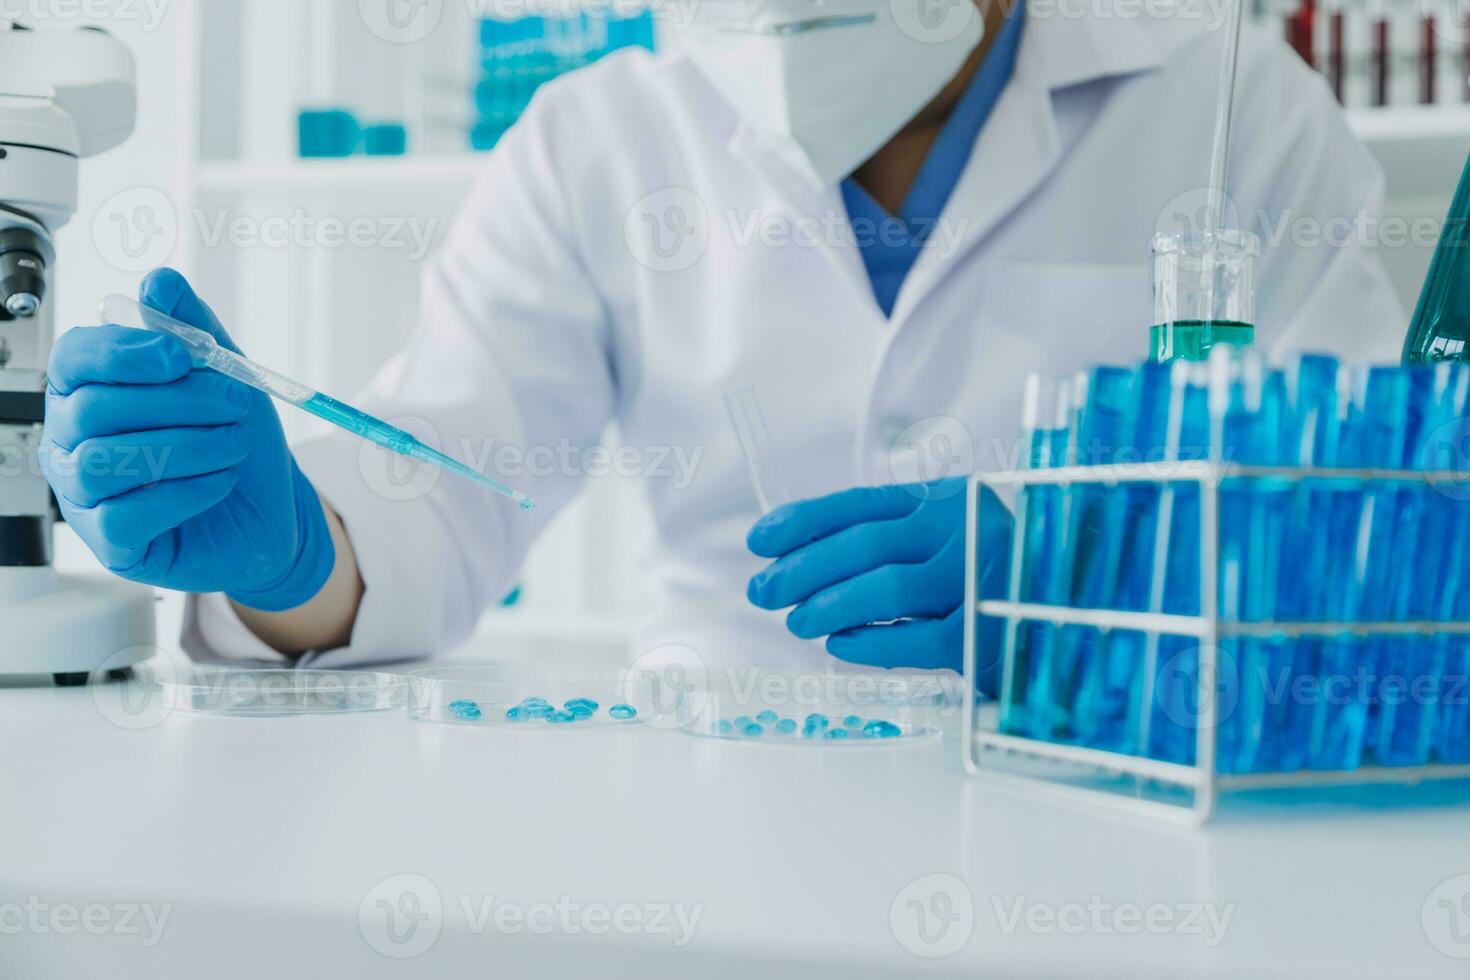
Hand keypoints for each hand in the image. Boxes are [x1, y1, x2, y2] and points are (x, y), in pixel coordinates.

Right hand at [42, 268, 334, 611]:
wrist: (269, 510)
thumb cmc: (233, 440)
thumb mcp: (225, 376)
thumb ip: (192, 329)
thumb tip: (160, 282)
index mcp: (89, 390)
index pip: (74, 359)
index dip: (122, 352)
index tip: (181, 355)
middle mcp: (72, 440)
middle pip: (93, 408)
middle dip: (176, 402)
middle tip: (234, 404)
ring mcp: (84, 494)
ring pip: (104, 461)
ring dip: (184, 447)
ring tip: (233, 445)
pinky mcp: (111, 541)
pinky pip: (125, 514)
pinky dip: (183, 492)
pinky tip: (219, 481)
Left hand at [746, 477, 1011, 682]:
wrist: (1075, 606)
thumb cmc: (999, 572)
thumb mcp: (952, 536)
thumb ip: (895, 538)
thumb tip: (806, 558)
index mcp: (946, 500)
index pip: (860, 504)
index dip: (803, 521)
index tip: (760, 540)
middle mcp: (963, 531)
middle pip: (862, 544)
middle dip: (801, 568)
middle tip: (764, 590)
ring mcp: (977, 580)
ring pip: (883, 589)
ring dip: (828, 605)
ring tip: (797, 621)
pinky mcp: (986, 632)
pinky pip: (914, 640)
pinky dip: (869, 643)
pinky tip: (841, 645)